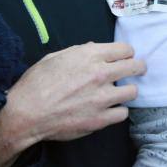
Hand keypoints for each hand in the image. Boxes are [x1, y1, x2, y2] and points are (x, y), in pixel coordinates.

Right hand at [0, 42, 145, 166]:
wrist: (27, 112)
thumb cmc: (37, 83)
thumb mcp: (56, 57)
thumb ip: (79, 51)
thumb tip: (94, 48)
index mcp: (90, 55)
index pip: (124, 49)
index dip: (126, 52)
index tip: (125, 57)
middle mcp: (101, 74)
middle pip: (136, 66)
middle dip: (138, 67)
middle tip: (137, 70)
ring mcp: (103, 97)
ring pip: (133, 91)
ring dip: (127, 91)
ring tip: (120, 93)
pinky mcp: (101, 119)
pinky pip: (123, 113)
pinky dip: (118, 111)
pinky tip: (110, 110)